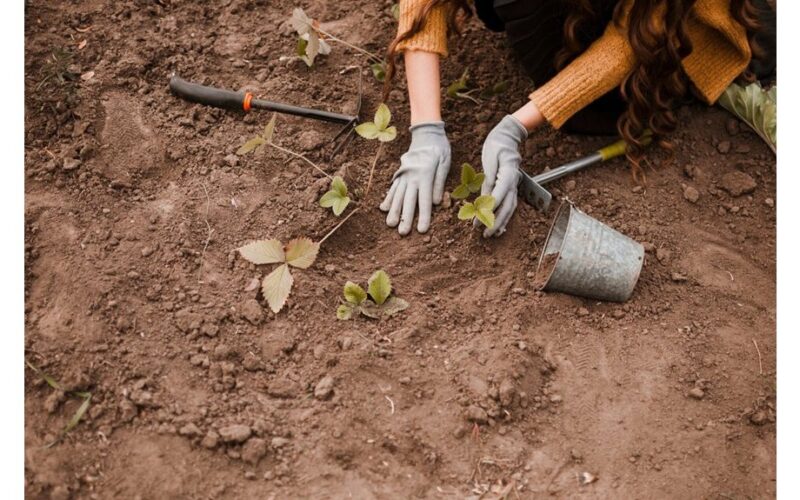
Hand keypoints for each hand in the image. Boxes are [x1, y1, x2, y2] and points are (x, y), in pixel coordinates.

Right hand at [380, 122, 450, 234]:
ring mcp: (404, 175)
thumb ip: (439, 181)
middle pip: (408, 201)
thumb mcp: (445, 162)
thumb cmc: (439, 149)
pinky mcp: (399, 173)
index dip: (424, 216)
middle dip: (406, 218)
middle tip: (402, 233)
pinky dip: (388, 199)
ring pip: (398, 196)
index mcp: (425, 175)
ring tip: (390, 224)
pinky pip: (393, 188)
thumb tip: (435, 202)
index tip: (422, 230)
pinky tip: (383, 209)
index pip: (425, 200)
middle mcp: (412, 177)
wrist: (425, 132)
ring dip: (394, 211)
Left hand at [477, 115, 527, 236]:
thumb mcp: (489, 161)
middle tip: (484, 234)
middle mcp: (513, 183)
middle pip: (506, 207)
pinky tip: (498, 225)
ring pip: (510, 208)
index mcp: (508, 175)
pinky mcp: (510, 187)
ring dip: (500, 223)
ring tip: (491, 234)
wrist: (507, 137)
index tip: (478, 220)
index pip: (499, 197)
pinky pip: (509, 205)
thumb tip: (485, 198)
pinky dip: (504, 216)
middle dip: (495, 222)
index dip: (488, 210)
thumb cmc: (496, 146)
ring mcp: (513, 185)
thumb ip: (488, 180)